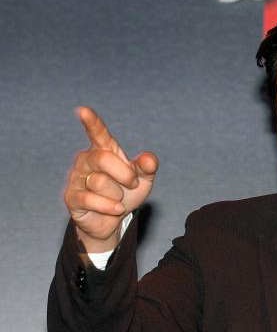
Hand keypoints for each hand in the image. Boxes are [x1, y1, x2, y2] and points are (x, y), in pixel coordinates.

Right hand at [63, 106, 158, 251]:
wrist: (114, 220)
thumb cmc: (126, 193)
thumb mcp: (143, 180)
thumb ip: (148, 167)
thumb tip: (149, 159)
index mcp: (104, 150)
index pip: (98, 134)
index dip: (92, 123)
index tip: (83, 110)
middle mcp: (86, 160)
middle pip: (103, 159)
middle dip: (124, 174)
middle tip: (133, 184)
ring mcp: (76, 178)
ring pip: (99, 182)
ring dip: (117, 195)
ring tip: (116, 199)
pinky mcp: (71, 197)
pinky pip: (92, 200)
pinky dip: (110, 207)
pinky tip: (115, 209)